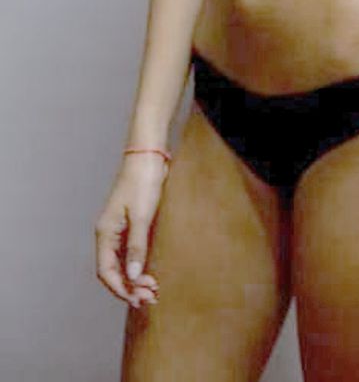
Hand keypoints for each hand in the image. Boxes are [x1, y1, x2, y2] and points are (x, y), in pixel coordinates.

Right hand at [94, 153, 167, 308]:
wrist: (149, 156)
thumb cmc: (142, 182)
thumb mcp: (141, 216)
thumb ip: (137, 246)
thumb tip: (134, 276)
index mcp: (105, 233)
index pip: (106, 271)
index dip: (120, 289)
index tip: (137, 300)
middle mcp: (109, 234)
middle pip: (115, 270)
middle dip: (131, 287)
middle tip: (151, 297)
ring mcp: (120, 230)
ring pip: (124, 263)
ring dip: (137, 278)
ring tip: (154, 290)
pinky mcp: (132, 224)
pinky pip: (132, 252)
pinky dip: (141, 264)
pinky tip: (153, 272)